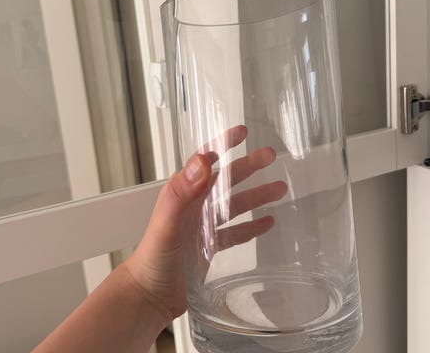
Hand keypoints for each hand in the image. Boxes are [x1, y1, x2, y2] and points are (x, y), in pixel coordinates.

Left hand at [123, 125, 285, 322]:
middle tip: (271, 156)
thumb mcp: (168, 223)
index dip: (223, 145)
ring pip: (235, 205)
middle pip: (227, 180)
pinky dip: (251, 226)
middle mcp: (195, 205)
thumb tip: (203, 161)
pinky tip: (268, 222)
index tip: (242, 132)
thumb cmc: (153, 258)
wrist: (149, 296)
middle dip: (249, 166)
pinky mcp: (210, 246)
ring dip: (256, 196)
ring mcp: (203, 226)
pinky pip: (235, 232)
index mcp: (183, 192)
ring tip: (280, 188)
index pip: (205, 160)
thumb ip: (182, 192)